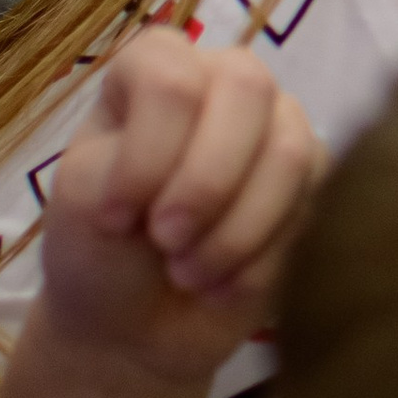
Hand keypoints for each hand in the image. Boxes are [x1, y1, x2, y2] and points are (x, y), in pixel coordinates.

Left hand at [37, 28, 320, 397]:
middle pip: (247, 90)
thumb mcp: (85, 199)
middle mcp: (223, 81)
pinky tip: (223, 284)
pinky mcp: (311, 182)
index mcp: (155, 69)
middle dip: (206, 184)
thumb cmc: (99, 252)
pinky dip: (261, 258)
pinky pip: (313, 203)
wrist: (135, 329)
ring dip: (234, 232)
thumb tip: (207, 171)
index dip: (149, 153)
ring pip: (289, 151)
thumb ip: (136, 159)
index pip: (171, 78)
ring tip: (189, 274)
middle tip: (167, 244)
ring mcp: (276, 126)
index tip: (116, 218)